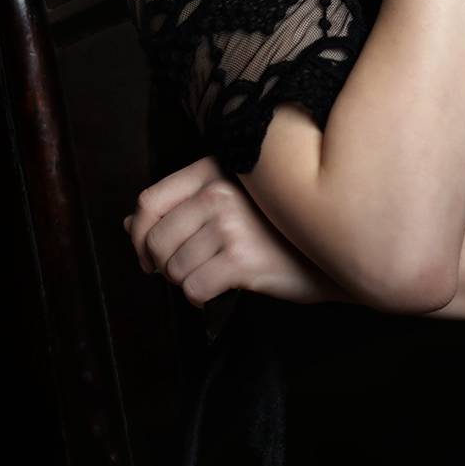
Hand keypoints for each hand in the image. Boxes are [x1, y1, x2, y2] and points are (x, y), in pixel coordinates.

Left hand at [123, 155, 350, 306]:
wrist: (336, 249)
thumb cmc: (283, 227)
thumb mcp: (233, 202)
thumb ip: (181, 207)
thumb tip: (128, 225)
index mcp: (216, 168)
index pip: (149, 200)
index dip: (140, 235)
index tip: (150, 255)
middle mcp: (220, 191)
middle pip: (156, 239)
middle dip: (163, 265)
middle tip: (187, 272)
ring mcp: (231, 224)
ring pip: (173, 268)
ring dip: (185, 281)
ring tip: (212, 276)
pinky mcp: (241, 258)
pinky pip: (193, 288)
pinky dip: (200, 298)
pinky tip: (220, 290)